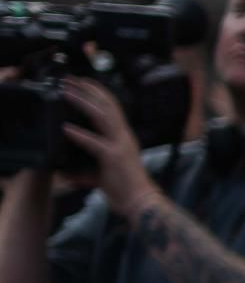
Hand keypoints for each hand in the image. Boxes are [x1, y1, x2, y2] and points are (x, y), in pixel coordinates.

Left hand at [55, 76, 154, 214]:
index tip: (80, 82)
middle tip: (70, 78)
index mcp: (123, 137)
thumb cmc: (125, 190)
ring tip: (66, 92)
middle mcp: (124, 136)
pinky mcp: (114, 158)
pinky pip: (95, 142)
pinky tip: (66, 128)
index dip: (96, 92)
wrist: (141, 203)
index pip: (111, 108)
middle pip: (107, 105)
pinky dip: (80, 134)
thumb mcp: (103, 175)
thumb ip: (86, 170)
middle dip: (88, 89)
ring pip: (102, 116)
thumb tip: (66, 173)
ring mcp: (120, 145)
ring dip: (83, 102)